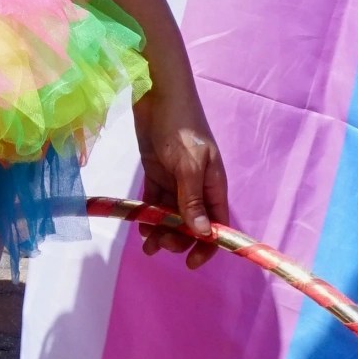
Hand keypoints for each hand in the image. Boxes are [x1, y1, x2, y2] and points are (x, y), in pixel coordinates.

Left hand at [131, 73, 227, 268]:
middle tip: (159, 246)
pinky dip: (150, 216)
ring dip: (162, 232)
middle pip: (192, 223)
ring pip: (172, 215)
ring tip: (147, 244)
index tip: (191, 263)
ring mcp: (177, 180)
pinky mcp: (157, 173)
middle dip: (178, 239)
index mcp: (213, 185)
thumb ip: (192, 199)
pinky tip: (141, 226)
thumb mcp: (188, 164)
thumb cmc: (180, 126)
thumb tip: (203, 232)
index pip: (217, 223)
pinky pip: (156, 202)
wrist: (157, 95)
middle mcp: (197, 186)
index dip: (207, 245)